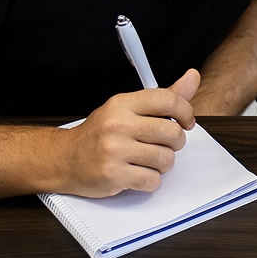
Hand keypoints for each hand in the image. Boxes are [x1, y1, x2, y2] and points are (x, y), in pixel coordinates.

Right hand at [53, 70, 199, 197]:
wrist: (63, 159)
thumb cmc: (100, 134)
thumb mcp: (128, 109)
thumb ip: (163, 97)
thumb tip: (193, 76)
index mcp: (123, 104)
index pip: (169, 101)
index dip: (186, 113)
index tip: (186, 122)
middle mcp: (118, 124)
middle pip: (172, 134)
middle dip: (174, 143)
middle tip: (162, 145)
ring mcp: (114, 150)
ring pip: (166, 159)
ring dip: (162, 164)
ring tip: (147, 161)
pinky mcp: (112, 175)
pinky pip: (152, 181)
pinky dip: (150, 181)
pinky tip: (136, 173)